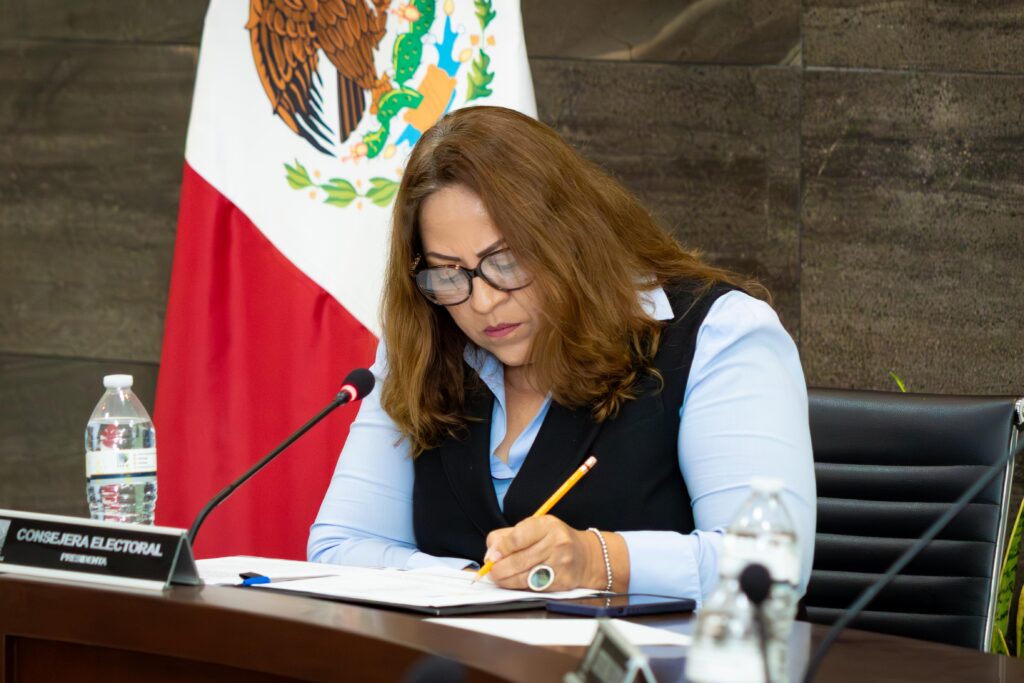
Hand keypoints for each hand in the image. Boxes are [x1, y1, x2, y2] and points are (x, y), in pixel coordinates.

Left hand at [483, 515, 602, 590]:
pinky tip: (514, 582)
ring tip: (498, 578)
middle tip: (491, 571)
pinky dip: (519, 586)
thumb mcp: (535, 527)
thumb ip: (509, 536)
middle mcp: (556, 542)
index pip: (516, 538)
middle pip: (518, 559)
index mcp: (546, 525)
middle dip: (499, 568)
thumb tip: (491, 554)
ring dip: (506, 580)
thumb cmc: (554, 540)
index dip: (500, 549)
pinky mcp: (562, 581)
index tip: (491, 557)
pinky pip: (534, 587)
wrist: (586, 556)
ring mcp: (561, 563)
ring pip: (524, 576)